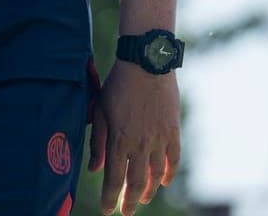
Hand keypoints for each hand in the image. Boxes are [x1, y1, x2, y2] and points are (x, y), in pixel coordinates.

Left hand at [88, 63, 180, 214]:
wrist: (146, 65)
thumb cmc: (117, 85)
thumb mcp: (100, 111)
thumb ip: (97, 142)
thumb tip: (94, 169)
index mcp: (118, 140)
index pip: (113, 179)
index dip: (110, 198)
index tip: (106, 211)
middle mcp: (139, 145)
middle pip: (135, 183)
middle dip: (130, 201)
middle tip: (126, 212)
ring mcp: (158, 140)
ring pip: (155, 175)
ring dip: (148, 191)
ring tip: (142, 199)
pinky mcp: (173, 132)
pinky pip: (173, 160)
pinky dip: (168, 173)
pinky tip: (163, 181)